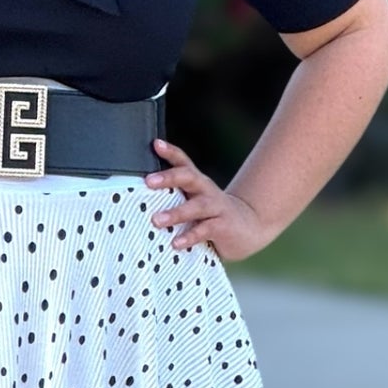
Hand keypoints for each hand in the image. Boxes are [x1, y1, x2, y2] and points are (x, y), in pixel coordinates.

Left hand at [143, 138, 275, 261]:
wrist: (250, 226)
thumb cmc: (212, 214)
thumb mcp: (194, 202)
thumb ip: (173, 200)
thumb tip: (136, 205)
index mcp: (196, 184)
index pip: (183, 163)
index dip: (170, 152)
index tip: (156, 144)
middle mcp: (206, 191)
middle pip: (188, 177)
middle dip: (169, 177)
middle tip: (148, 181)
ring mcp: (216, 208)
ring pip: (196, 206)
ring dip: (176, 212)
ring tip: (156, 220)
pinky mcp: (223, 226)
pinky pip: (205, 230)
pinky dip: (190, 236)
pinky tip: (176, 243)